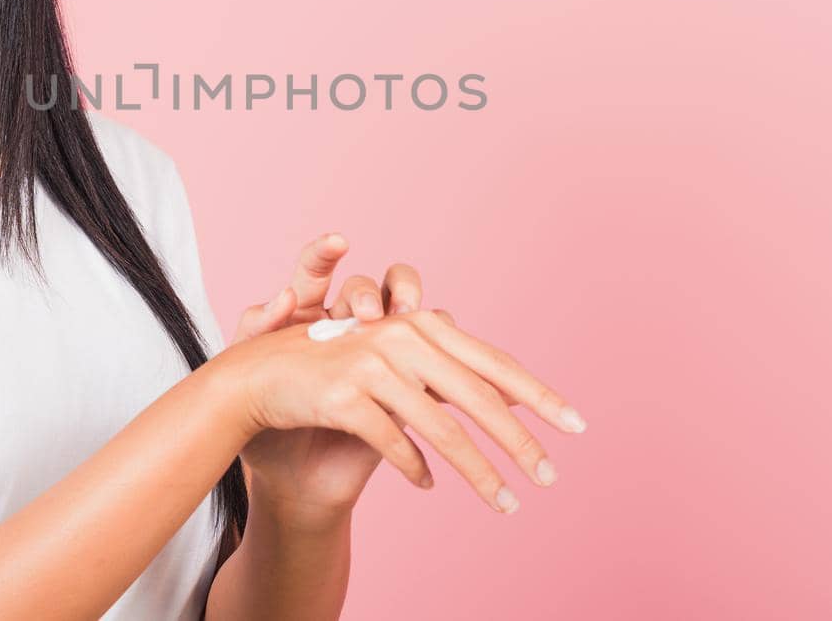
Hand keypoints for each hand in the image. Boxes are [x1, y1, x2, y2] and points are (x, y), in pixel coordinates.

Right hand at [217, 272, 587, 515]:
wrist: (254, 384)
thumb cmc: (330, 380)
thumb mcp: (393, 373)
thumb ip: (444, 380)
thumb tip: (513, 403)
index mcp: (418, 327)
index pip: (491, 363)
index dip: (537, 394)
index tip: (577, 426)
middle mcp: (399, 337)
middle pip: (477, 396)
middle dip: (519, 441)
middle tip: (550, 478)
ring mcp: (371, 364)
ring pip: (442, 427)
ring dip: (479, 472)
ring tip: (506, 504)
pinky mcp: (342, 396)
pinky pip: (393, 441)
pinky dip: (415, 468)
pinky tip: (429, 486)